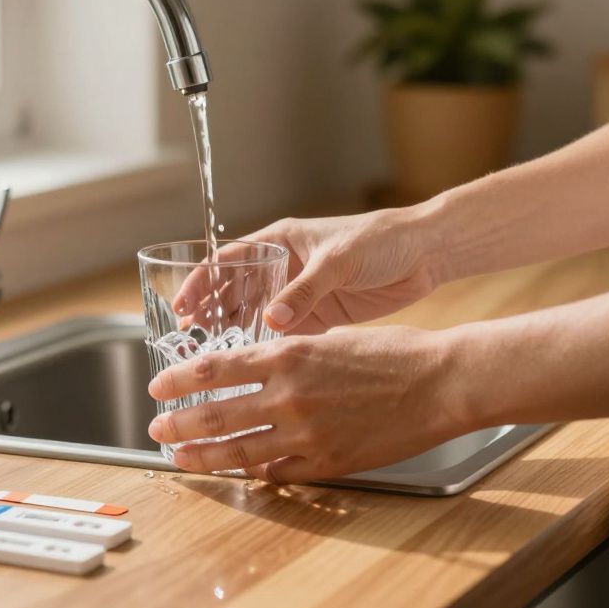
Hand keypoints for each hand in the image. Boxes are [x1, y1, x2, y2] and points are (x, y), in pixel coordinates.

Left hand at [146, 326, 467, 483]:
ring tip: (180, 457)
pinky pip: (278, 472)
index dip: (179, 380)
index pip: (214, 368)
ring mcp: (306, 434)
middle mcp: (288, 395)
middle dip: (178, 423)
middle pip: (214, 415)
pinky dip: (255, 471)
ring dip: (203, 456)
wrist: (440, 382)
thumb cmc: (393, 353)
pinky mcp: (327, 462)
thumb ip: (289, 355)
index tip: (158, 387)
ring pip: (238, 451)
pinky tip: (240, 471)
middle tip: (157, 427)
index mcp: (287, 355)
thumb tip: (258, 367)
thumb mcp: (328, 338)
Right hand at [174, 208, 445, 334]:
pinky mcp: (320, 316)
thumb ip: (305, 290)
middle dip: (210, 314)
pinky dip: (269, 349)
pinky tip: (254, 367)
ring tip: (213, 359)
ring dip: (236, 334)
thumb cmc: (381, 240)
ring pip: (256, 316)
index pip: (228, 260)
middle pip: (236, 291)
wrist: (425, 254)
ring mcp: (300, 294)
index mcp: (281, 241)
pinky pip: (285, 335)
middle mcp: (284, 268)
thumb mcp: (338, 260)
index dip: (201, 282)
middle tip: (189, 341)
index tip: (182, 306)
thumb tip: (273, 319)